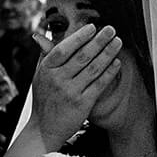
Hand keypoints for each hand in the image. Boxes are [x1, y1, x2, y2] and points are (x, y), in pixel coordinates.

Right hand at [35, 25, 121, 148]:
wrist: (44, 129)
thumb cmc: (44, 100)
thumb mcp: (39, 77)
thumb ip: (45, 56)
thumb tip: (44, 36)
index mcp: (47, 70)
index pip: (64, 49)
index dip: (79, 37)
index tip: (92, 27)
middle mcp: (58, 80)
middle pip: (82, 56)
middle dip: (99, 41)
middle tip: (111, 30)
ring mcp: (70, 92)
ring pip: (93, 68)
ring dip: (108, 53)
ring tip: (117, 42)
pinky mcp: (82, 104)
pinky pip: (99, 84)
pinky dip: (109, 72)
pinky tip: (116, 63)